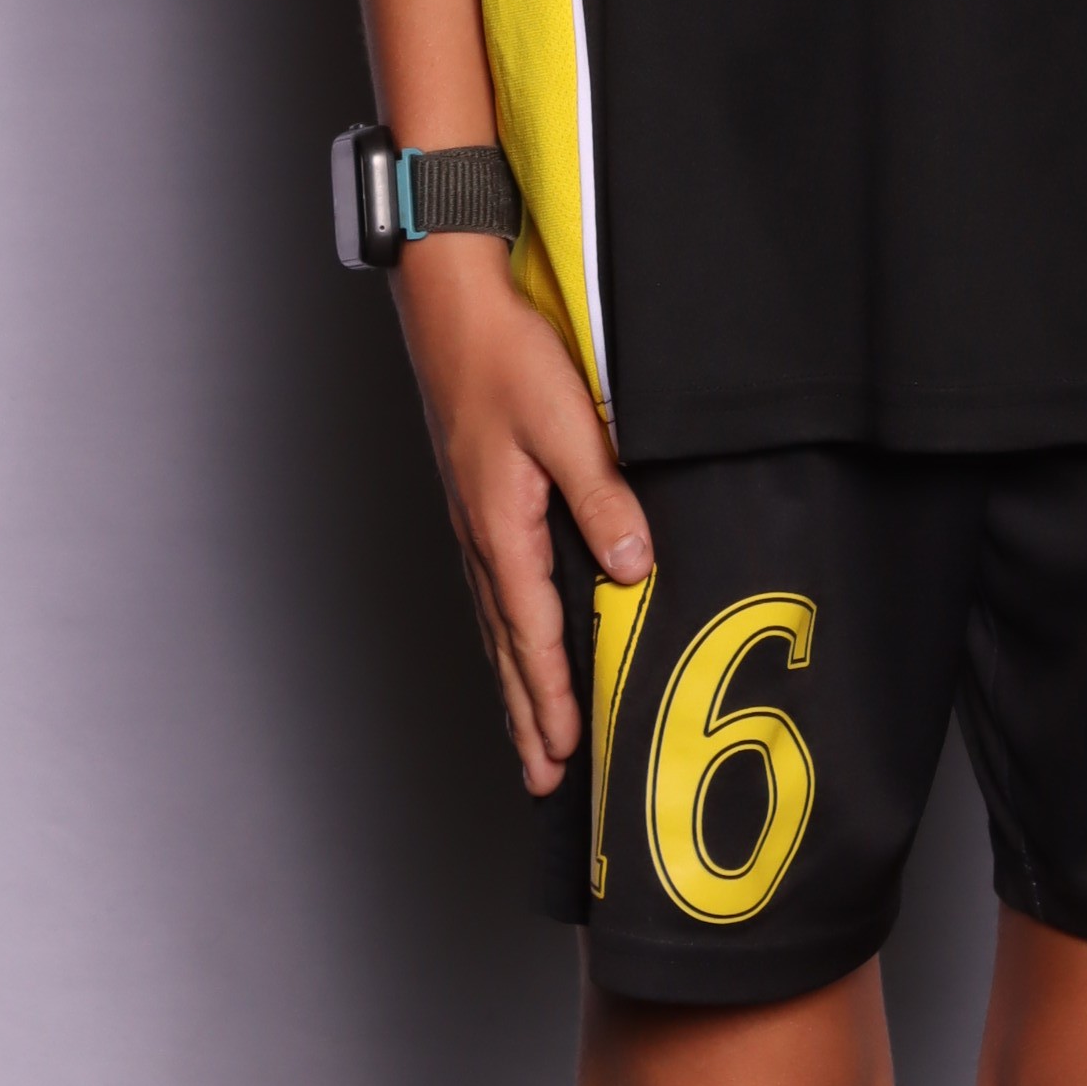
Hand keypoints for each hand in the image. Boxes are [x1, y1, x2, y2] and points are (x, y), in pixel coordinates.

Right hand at [388, 234, 652, 794]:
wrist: (452, 306)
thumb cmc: (505, 357)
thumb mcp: (568, 424)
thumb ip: (603, 498)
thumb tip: (634, 570)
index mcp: (501, 527)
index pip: (531, 634)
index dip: (550, 698)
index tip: (565, 753)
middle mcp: (481, 536)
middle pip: (504, 647)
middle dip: (525, 716)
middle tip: (543, 779)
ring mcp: (474, 520)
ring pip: (495, 623)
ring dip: (514, 684)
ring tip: (531, 734)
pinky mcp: (477, 500)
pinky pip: (494, 589)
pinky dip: (506, 635)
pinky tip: (518, 641)